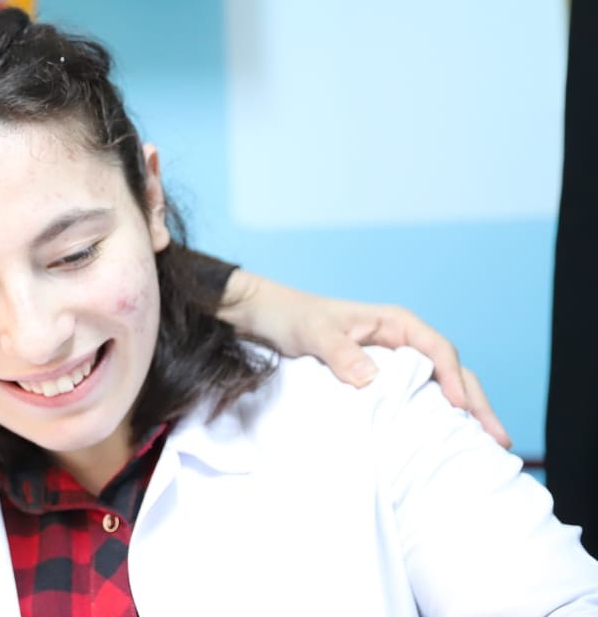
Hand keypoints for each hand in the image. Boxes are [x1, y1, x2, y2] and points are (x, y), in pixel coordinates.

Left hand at [218, 269, 511, 448]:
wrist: (266, 317)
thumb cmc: (292, 318)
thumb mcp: (313, 332)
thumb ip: (340, 352)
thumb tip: (372, 379)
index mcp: (395, 323)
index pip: (438, 350)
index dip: (454, 379)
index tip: (459, 408)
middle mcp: (402, 341)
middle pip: (450, 371)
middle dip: (476, 403)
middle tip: (498, 440)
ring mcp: (395, 361)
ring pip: (440, 386)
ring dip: (464, 413)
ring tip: (487, 447)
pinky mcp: (382, 379)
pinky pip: (418, 397)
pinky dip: (436, 416)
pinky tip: (447, 441)